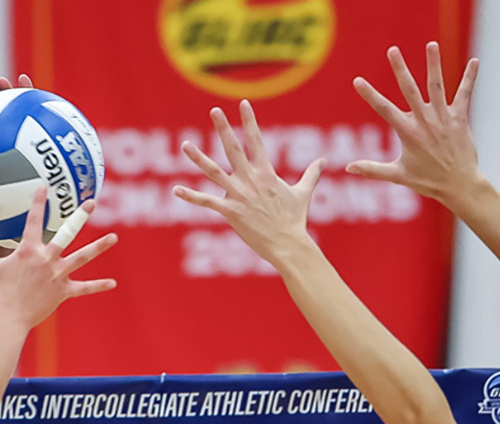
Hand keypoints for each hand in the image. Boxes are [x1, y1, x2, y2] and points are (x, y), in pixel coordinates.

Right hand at [0, 190, 117, 330]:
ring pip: (82, 257)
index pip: (33, 220)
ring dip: (99, 247)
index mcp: (28, 251)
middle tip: (93, 202)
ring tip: (114, 237)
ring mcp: (57, 275)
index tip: (45, 185)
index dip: (38, 201)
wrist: (8, 320)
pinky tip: (113, 283)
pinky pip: (84, 288)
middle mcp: (46, 259)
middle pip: (67, 233)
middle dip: (80, 216)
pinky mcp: (64, 292)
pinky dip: (98, 286)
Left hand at [171, 101, 324, 259]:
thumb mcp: (303, 193)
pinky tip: (175, 190)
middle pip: (233, 149)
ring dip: (198, 158)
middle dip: (223, 128)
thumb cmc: (295, 220)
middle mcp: (250, 179)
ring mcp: (239, 195)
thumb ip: (311, 174)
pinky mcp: (230, 211)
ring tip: (184, 145)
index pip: (256, 140)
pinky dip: (190, 196)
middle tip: (214, 111)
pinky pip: (207, 201)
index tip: (243, 104)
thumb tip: (324, 161)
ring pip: (213, 172)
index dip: (249, 121)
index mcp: (266, 172)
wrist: (288, 244)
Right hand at [349, 43, 482, 209]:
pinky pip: (465, 94)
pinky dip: (470, 78)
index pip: (384, 110)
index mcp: (408, 133)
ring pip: (437, 86)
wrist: (459, 185)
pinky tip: (474, 61)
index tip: (358, 80)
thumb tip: (348, 168)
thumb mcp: (397, 175)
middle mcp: (425, 122)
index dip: (370, 95)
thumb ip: (372, 169)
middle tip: (392, 50)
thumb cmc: (428, 181)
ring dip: (434, 64)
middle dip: (400, 69)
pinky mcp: (460, 118)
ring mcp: (443, 118)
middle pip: (410, 90)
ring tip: (431, 44)